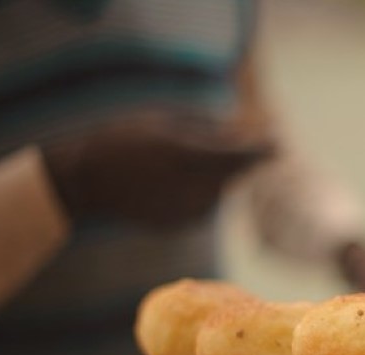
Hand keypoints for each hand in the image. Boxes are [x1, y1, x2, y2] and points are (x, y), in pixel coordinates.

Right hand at [41, 114, 273, 225]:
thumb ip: (207, 127)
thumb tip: (244, 131)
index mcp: (185, 155)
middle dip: (242, 159)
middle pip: (234, 174)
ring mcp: (185, 210)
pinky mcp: (181, 224)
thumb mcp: (163, 121)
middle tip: (248, 144)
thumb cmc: (124, 138)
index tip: (278, 141)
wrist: (86, 180)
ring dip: (216, 176)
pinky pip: (203, 204)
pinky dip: (199, 192)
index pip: (239, 155)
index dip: (262, 148)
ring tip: (181, 162)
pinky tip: (171, 182)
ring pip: (220, 189)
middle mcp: (188, 187)